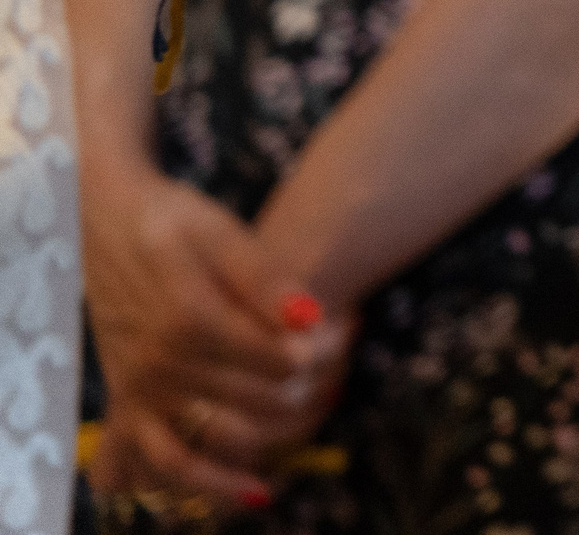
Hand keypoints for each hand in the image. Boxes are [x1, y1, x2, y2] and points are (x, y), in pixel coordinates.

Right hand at [84, 168, 349, 508]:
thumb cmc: (172, 221)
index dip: (320, 352)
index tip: (339, 329)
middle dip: (309, 385)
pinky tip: (258, 492)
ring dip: (275, 435)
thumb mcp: (222, 232)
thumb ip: (265, 278)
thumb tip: (311, 318)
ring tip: (312, 410)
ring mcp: (140, 388)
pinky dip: (209, 484)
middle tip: (335, 358)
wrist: (104, 223)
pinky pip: (165, 462)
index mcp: (188, 317)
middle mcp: (159, 362)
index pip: (277, 359)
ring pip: (219, 438)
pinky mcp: (128, 402)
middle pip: (258, 398)